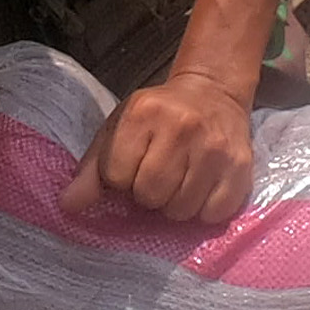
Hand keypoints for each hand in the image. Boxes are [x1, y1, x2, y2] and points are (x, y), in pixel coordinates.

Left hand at [61, 68, 259, 227]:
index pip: (116, 176)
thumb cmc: (158, 116)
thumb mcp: (118, 130)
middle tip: (157, 177)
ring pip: (181, 211)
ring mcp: (215, 149)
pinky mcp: (241, 168)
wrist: (213, 94)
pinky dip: (203, 210)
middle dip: (147, 195)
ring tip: (179, 182)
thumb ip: (91, 170)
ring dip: (174, 205)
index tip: (131, 167)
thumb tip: (68, 206)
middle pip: (150, 196)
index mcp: (144, 113)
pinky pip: (212, 215)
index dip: (120, 179)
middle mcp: (182, 128)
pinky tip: (201, 187)